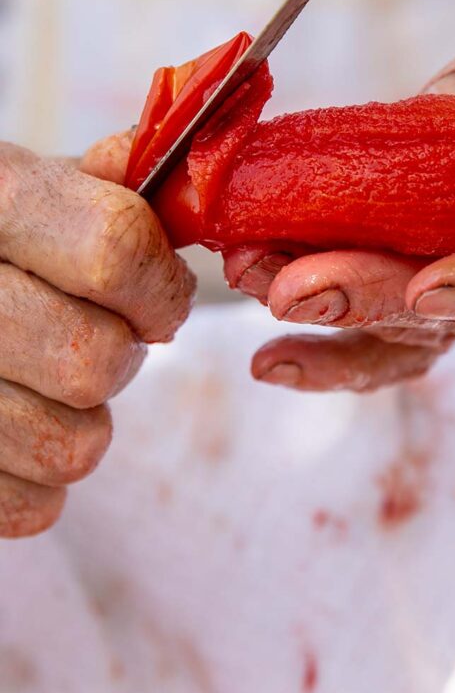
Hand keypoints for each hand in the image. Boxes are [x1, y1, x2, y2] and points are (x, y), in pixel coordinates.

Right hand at [0, 142, 194, 535]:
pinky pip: (35, 505)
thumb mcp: (35, 188)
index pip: (115, 251)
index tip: (159, 298)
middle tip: (99, 334)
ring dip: (86, 417)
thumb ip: (113, 186)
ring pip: (74, 446)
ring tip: (52, 376)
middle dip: (121, 354)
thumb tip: (193, 190)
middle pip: (96, 361)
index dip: (160, 286)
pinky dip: (44, 475)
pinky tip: (22, 419)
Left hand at [224, 0, 454, 391]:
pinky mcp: (438, 285)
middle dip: (371, 298)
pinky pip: (390, 335)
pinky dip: (330, 355)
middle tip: (293, 288)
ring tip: (251, 278)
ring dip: (328, 314)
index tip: (432, 284)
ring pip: (410, 330)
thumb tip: (437, 101)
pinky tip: (268, 362)